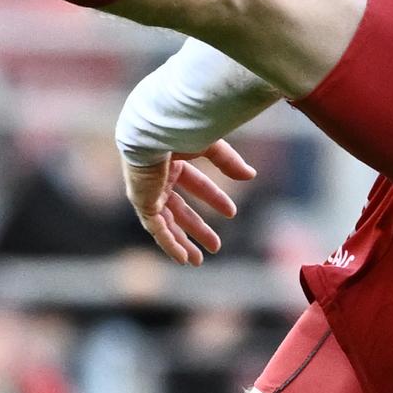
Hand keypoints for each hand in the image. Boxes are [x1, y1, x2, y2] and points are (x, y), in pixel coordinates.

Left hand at [123, 140, 255, 265]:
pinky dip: (168, 244)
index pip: (195, 184)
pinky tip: (182, 258)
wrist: (153, 131)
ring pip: (166, 224)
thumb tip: (250, 175)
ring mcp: (148, 192)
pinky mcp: (142, 203)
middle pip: (179, 210)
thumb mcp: (209, 146)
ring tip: (198, 261)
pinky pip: (156, 229)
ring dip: (182, 243)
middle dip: (197, 228)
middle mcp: (157, 179)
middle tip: (216, 246)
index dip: (214, 198)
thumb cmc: (178, 130)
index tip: (232, 213)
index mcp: (171, 161)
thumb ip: (228, 161)